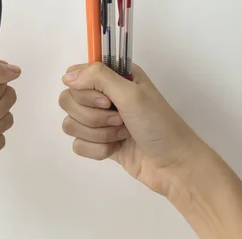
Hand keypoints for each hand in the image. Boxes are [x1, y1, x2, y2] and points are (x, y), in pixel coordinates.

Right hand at [59, 62, 206, 196]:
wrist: (174, 166)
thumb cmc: (158, 124)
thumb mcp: (132, 94)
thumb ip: (98, 77)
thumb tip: (67, 77)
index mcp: (114, 77)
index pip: (75, 75)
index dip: (84, 89)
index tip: (106, 100)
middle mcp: (104, 95)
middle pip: (68, 100)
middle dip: (93, 115)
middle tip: (120, 119)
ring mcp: (100, 121)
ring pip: (71, 123)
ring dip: (98, 133)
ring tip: (122, 134)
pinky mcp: (98, 143)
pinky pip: (78, 145)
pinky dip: (97, 150)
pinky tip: (116, 149)